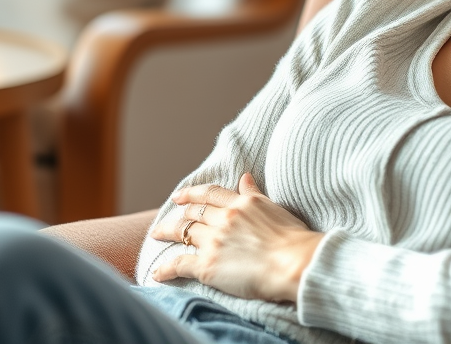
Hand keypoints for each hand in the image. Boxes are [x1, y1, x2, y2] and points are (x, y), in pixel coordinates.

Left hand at [150, 172, 323, 302]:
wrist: (293, 262)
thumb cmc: (293, 238)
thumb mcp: (274, 207)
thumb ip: (255, 193)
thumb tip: (245, 177)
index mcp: (241, 203)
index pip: (209, 194)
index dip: (191, 193)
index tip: (179, 196)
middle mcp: (225, 218)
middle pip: (193, 213)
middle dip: (178, 215)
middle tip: (167, 220)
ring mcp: (214, 241)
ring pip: (183, 233)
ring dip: (168, 233)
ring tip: (157, 235)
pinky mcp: (208, 266)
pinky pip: (180, 264)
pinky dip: (166, 269)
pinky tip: (157, 273)